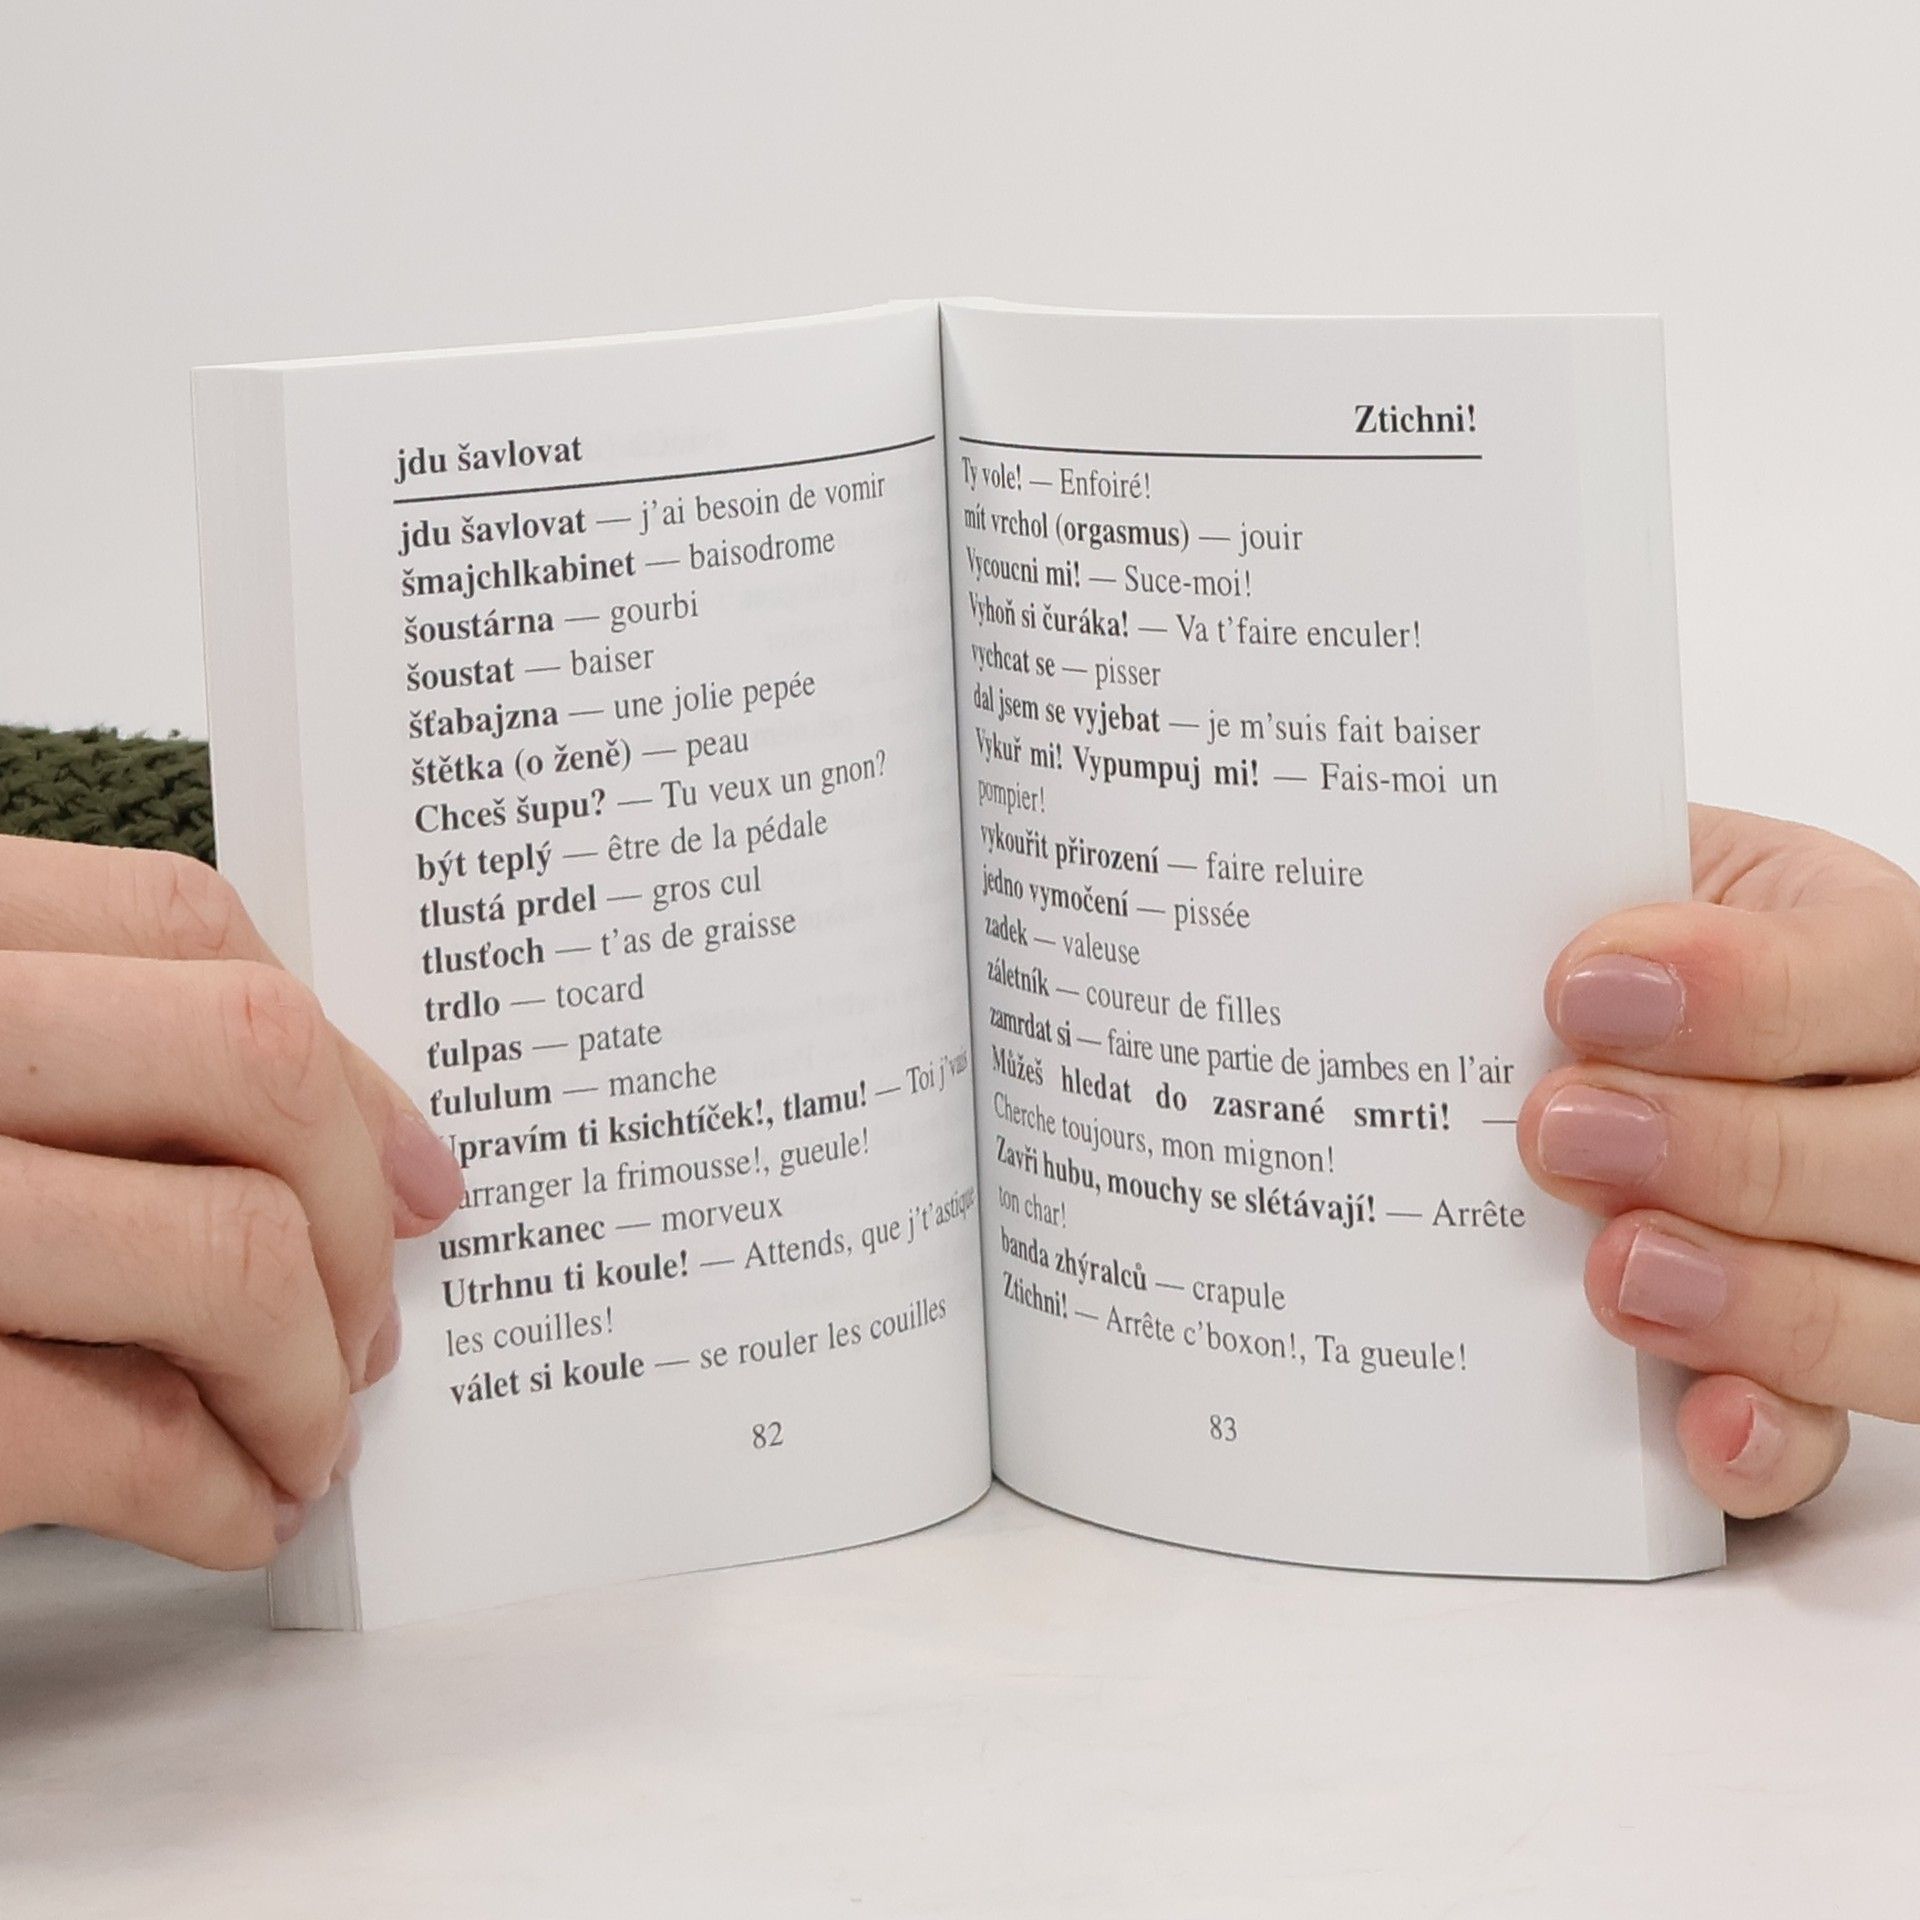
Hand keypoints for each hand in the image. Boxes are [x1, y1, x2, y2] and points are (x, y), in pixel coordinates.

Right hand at [0, 837, 462, 1567]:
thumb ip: (77, 1063)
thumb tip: (366, 1157)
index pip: (187, 926)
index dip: (340, 1059)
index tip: (420, 1175)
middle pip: (249, 1062)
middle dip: (358, 1220)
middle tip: (368, 1333)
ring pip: (223, 1250)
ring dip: (306, 1379)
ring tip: (307, 1441)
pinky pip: (102, 1434)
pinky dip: (210, 1493)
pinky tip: (227, 1516)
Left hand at [1519, 803, 1919, 1517]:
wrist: (1618, 1018)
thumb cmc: (1638, 943)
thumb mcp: (1635, 873)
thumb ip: (1610, 894)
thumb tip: (1545, 953)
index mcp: (1885, 964)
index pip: (1873, 978)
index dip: (1745, 994)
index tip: (1584, 991)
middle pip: (1902, 1163)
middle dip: (1730, 1151)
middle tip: (1562, 1131)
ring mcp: (1891, 1255)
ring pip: (1897, 1314)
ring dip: (1756, 1299)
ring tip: (1614, 1266)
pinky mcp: (1827, 1369)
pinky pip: (1834, 1436)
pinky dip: (1771, 1440)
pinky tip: (1707, 1420)